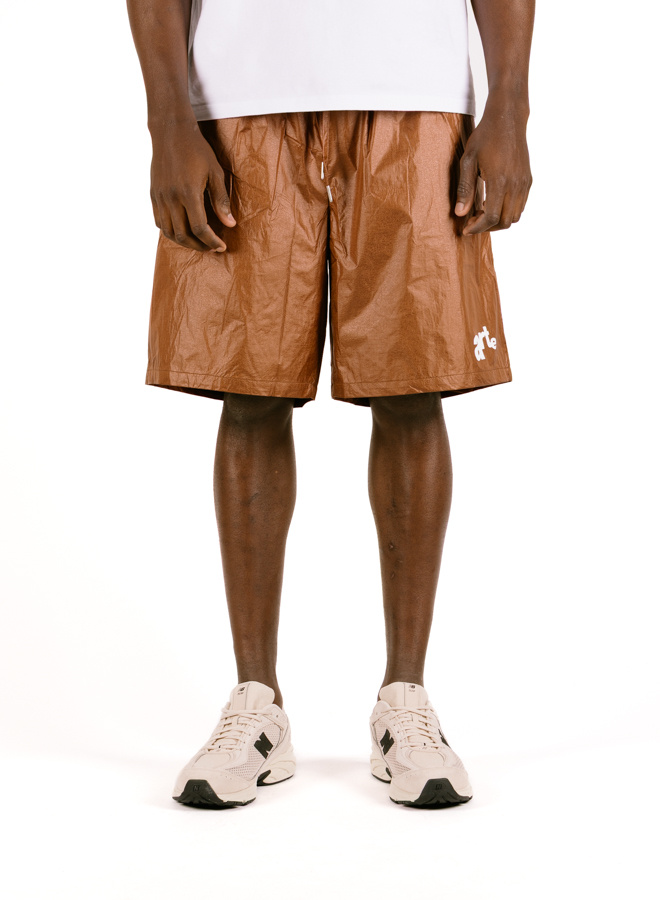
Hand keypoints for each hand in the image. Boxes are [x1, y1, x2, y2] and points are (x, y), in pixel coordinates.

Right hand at [149, 118, 235, 251]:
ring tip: (198, 241)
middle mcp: (171, 198)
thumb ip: (221, 200)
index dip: (211, 241)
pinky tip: (183, 229)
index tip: (221, 246)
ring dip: (184, 241)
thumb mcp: (215, 173)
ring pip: (168, 232)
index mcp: (188, 193)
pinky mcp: (153, 195)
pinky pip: (159, 222)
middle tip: (211, 247)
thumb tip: (230, 225)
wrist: (171, 132)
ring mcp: (159, 197)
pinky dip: (171, 231)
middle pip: (183, 235)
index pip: (200, 229)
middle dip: (199, 246)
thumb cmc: (197, 150)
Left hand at [454, 100, 531, 235]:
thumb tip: (460, 213)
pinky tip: (493, 202)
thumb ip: (465, 188)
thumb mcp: (468, 160)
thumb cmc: (485, 137)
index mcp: (500, 180)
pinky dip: (507, 211)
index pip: (492, 217)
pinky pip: (520, 206)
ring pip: (515, 216)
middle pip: (505, 221)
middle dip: (487, 227)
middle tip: (472, 221)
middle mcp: (516, 184)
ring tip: (482, 211)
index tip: (466, 229)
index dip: (478, 227)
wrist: (508, 118)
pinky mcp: (528, 179)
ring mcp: (524, 182)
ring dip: (498, 220)